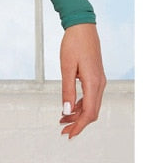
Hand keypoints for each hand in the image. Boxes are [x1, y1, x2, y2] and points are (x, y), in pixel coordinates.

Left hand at [59, 23, 105, 138]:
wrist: (82, 28)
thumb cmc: (74, 44)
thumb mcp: (66, 67)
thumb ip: (67, 90)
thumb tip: (66, 111)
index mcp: (94, 83)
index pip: (89, 113)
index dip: (79, 126)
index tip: (68, 134)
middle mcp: (100, 84)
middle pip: (92, 112)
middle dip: (78, 123)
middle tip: (63, 131)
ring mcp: (99, 81)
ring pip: (91, 105)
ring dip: (78, 114)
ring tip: (62, 120)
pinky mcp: (95, 77)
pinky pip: (90, 96)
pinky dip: (80, 105)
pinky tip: (69, 107)